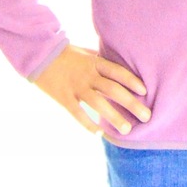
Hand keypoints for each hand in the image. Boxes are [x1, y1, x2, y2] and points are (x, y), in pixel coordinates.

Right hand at [33, 44, 150, 140]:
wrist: (40, 55)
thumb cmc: (67, 54)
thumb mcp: (87, 53)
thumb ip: (102, 62)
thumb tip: (122, 70)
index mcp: (94, 62)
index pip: (118, 72)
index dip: (132, 81)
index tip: (145, 92)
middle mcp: (87, 75)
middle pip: (113, 90)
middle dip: (131, 103)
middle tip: (146, 116)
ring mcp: (76, 87)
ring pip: (98, 104)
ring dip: (114, 117)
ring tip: (127, 129)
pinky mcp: (64, 98)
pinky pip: (78, 113)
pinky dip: (88, 124)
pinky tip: (99, 133)